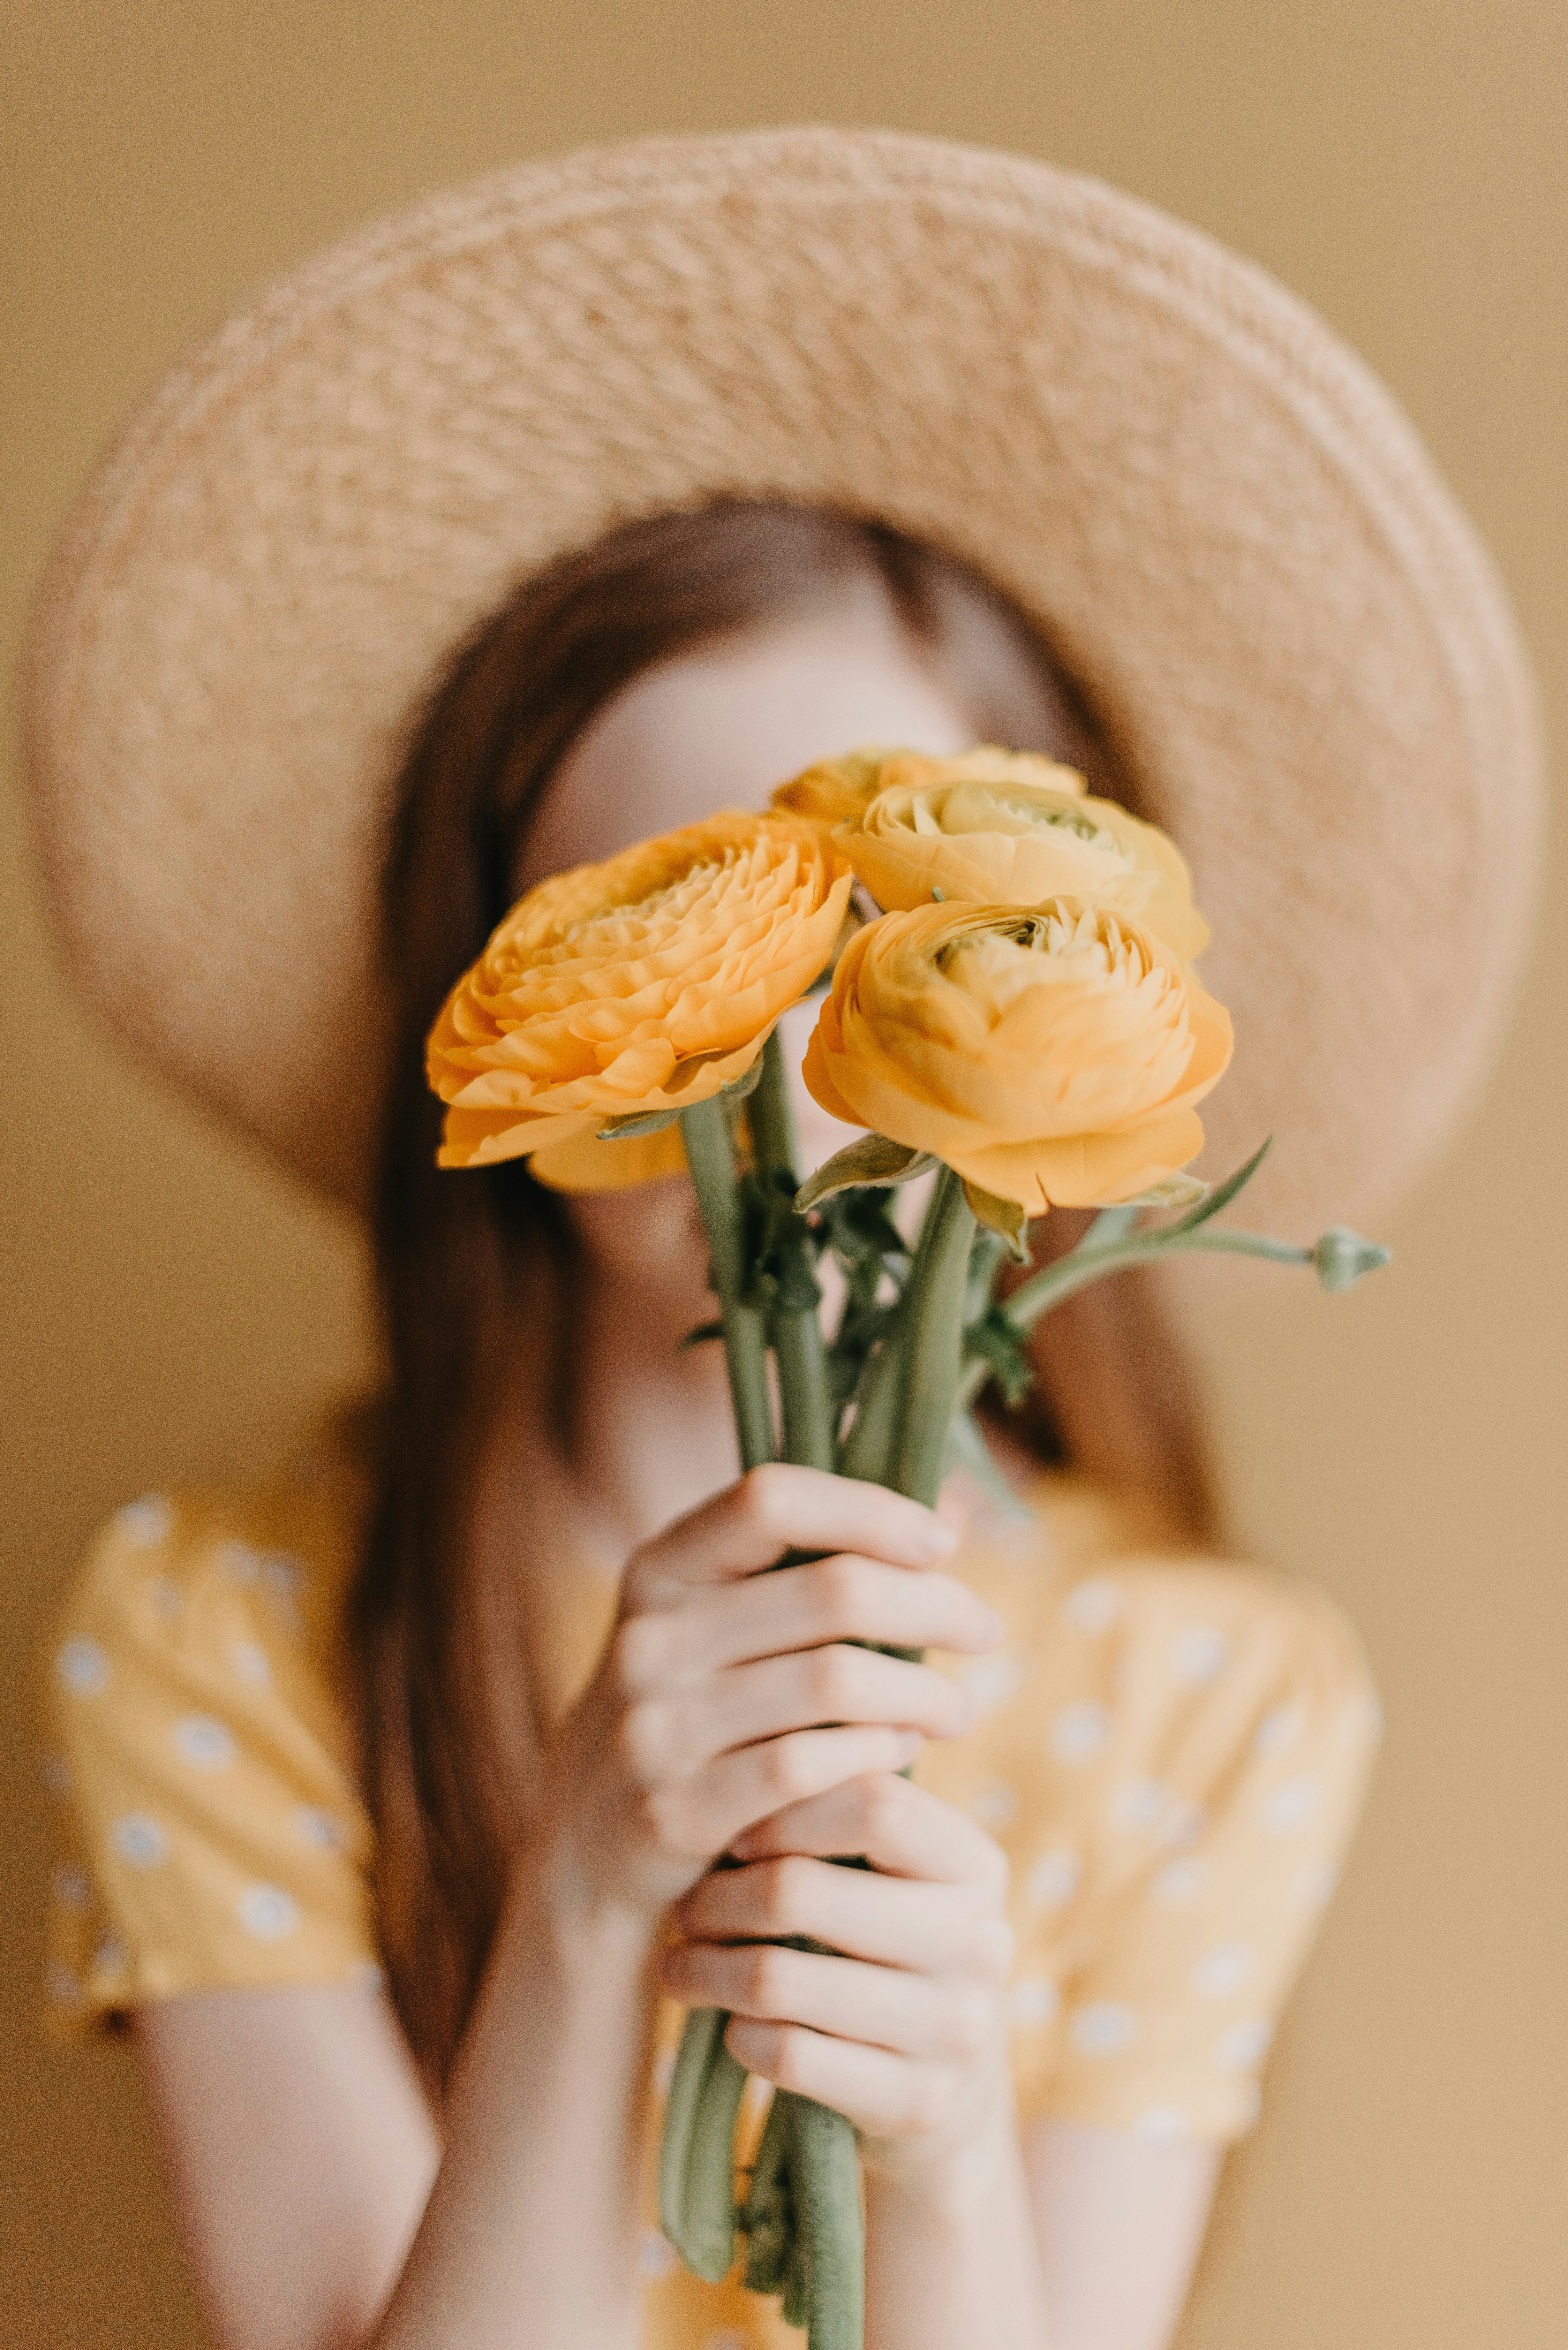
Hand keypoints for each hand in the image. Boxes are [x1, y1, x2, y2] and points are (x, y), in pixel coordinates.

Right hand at [535, 1466, 1000, 1942]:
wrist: (587, 1856)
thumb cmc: (692, 1716)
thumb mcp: (711, 1628)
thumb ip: (804, 1567)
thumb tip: (950, 1503)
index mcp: (660, 1570)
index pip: (770, 1497)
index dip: (869, 1508)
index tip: (942, 1541)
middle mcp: (649, 1638)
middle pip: (830, 1591)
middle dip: (933, 1605)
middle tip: (985, 1631)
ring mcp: (655, 1726)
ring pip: (834, 1681)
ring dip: (923, 1692)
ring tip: (959, 1708)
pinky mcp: (675, 1812)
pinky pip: (808, 1767)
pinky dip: (875, 1755)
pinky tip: (902, 1755)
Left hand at [660, 1771, 1015, 2176]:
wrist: (948, 2091)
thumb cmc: (890, 1946)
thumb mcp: (895, 1875)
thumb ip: (847, 1811)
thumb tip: (752, 1741)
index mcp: (975, 1864)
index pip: (874, 1801)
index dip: (784, 1806)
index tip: (735, 1827)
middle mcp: (979, 1942)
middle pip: (802, 1890)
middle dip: (720, 1895)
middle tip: (686, 1902)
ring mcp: (954, 2029)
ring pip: (778, 1979)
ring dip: (707, 1967)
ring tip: (680, 1957)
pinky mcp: (918, 2102)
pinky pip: (787, 2056)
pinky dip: (739, 2035)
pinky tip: (728, 2022)